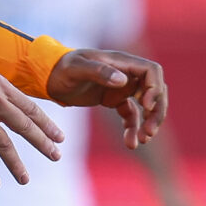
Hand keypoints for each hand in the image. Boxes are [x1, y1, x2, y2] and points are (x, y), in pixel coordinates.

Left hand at [47, 48, 167, 147]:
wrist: (49, 77)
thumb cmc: (61, 68)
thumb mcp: (76, 68)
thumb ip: (99, 71)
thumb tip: (123, 81)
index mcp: (122, 62)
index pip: (152, 71)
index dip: (155, 88)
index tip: (145, 106)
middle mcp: (126, 73)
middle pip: (155, 90)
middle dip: (156, 111)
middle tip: (149, 131)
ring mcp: (122, 87)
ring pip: (147, 105)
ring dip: (148, 122)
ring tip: (142, 140)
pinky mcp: (114, 99)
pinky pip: (131, 115)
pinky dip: (133, 128)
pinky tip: (130, 143)